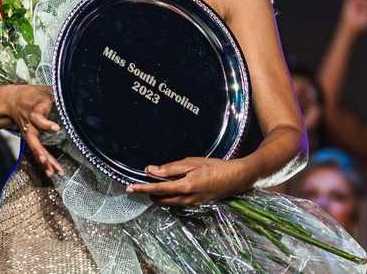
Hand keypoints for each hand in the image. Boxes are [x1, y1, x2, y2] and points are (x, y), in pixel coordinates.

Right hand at [0, 85, 63, 176]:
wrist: (12, 100)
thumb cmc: (32, 94)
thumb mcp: (46, 90)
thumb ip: (60, 93)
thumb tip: (78, 92)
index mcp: (34, 110)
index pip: (39, 118)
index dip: (46, 123)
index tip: (56, 128)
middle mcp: (30, 124)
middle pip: (32, 139)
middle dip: (38, 150)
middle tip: (44, 160)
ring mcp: (29, 132)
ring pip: (35, 148)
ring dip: (43, 160)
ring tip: (51, 172)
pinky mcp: (31, 138)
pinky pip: (37, 151)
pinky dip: (45, 162)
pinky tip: (51, 171)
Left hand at [126, 157, 248, 205]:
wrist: (236, 178)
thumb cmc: (215, 167)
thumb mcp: (192, 163)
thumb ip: (170, 168)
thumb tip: (151, 170)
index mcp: (185, 187)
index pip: (157, 189)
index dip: (142, 188)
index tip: (130, 188)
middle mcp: (187, 199)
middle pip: (160, 199)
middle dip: (149, 193)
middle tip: (143, 182)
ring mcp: (192, 204)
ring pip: (168, 202)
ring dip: (159, 195)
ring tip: (156, 182)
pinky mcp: (196, 204)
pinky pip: (177, 202)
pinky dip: (169, 195)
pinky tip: (171, 185)